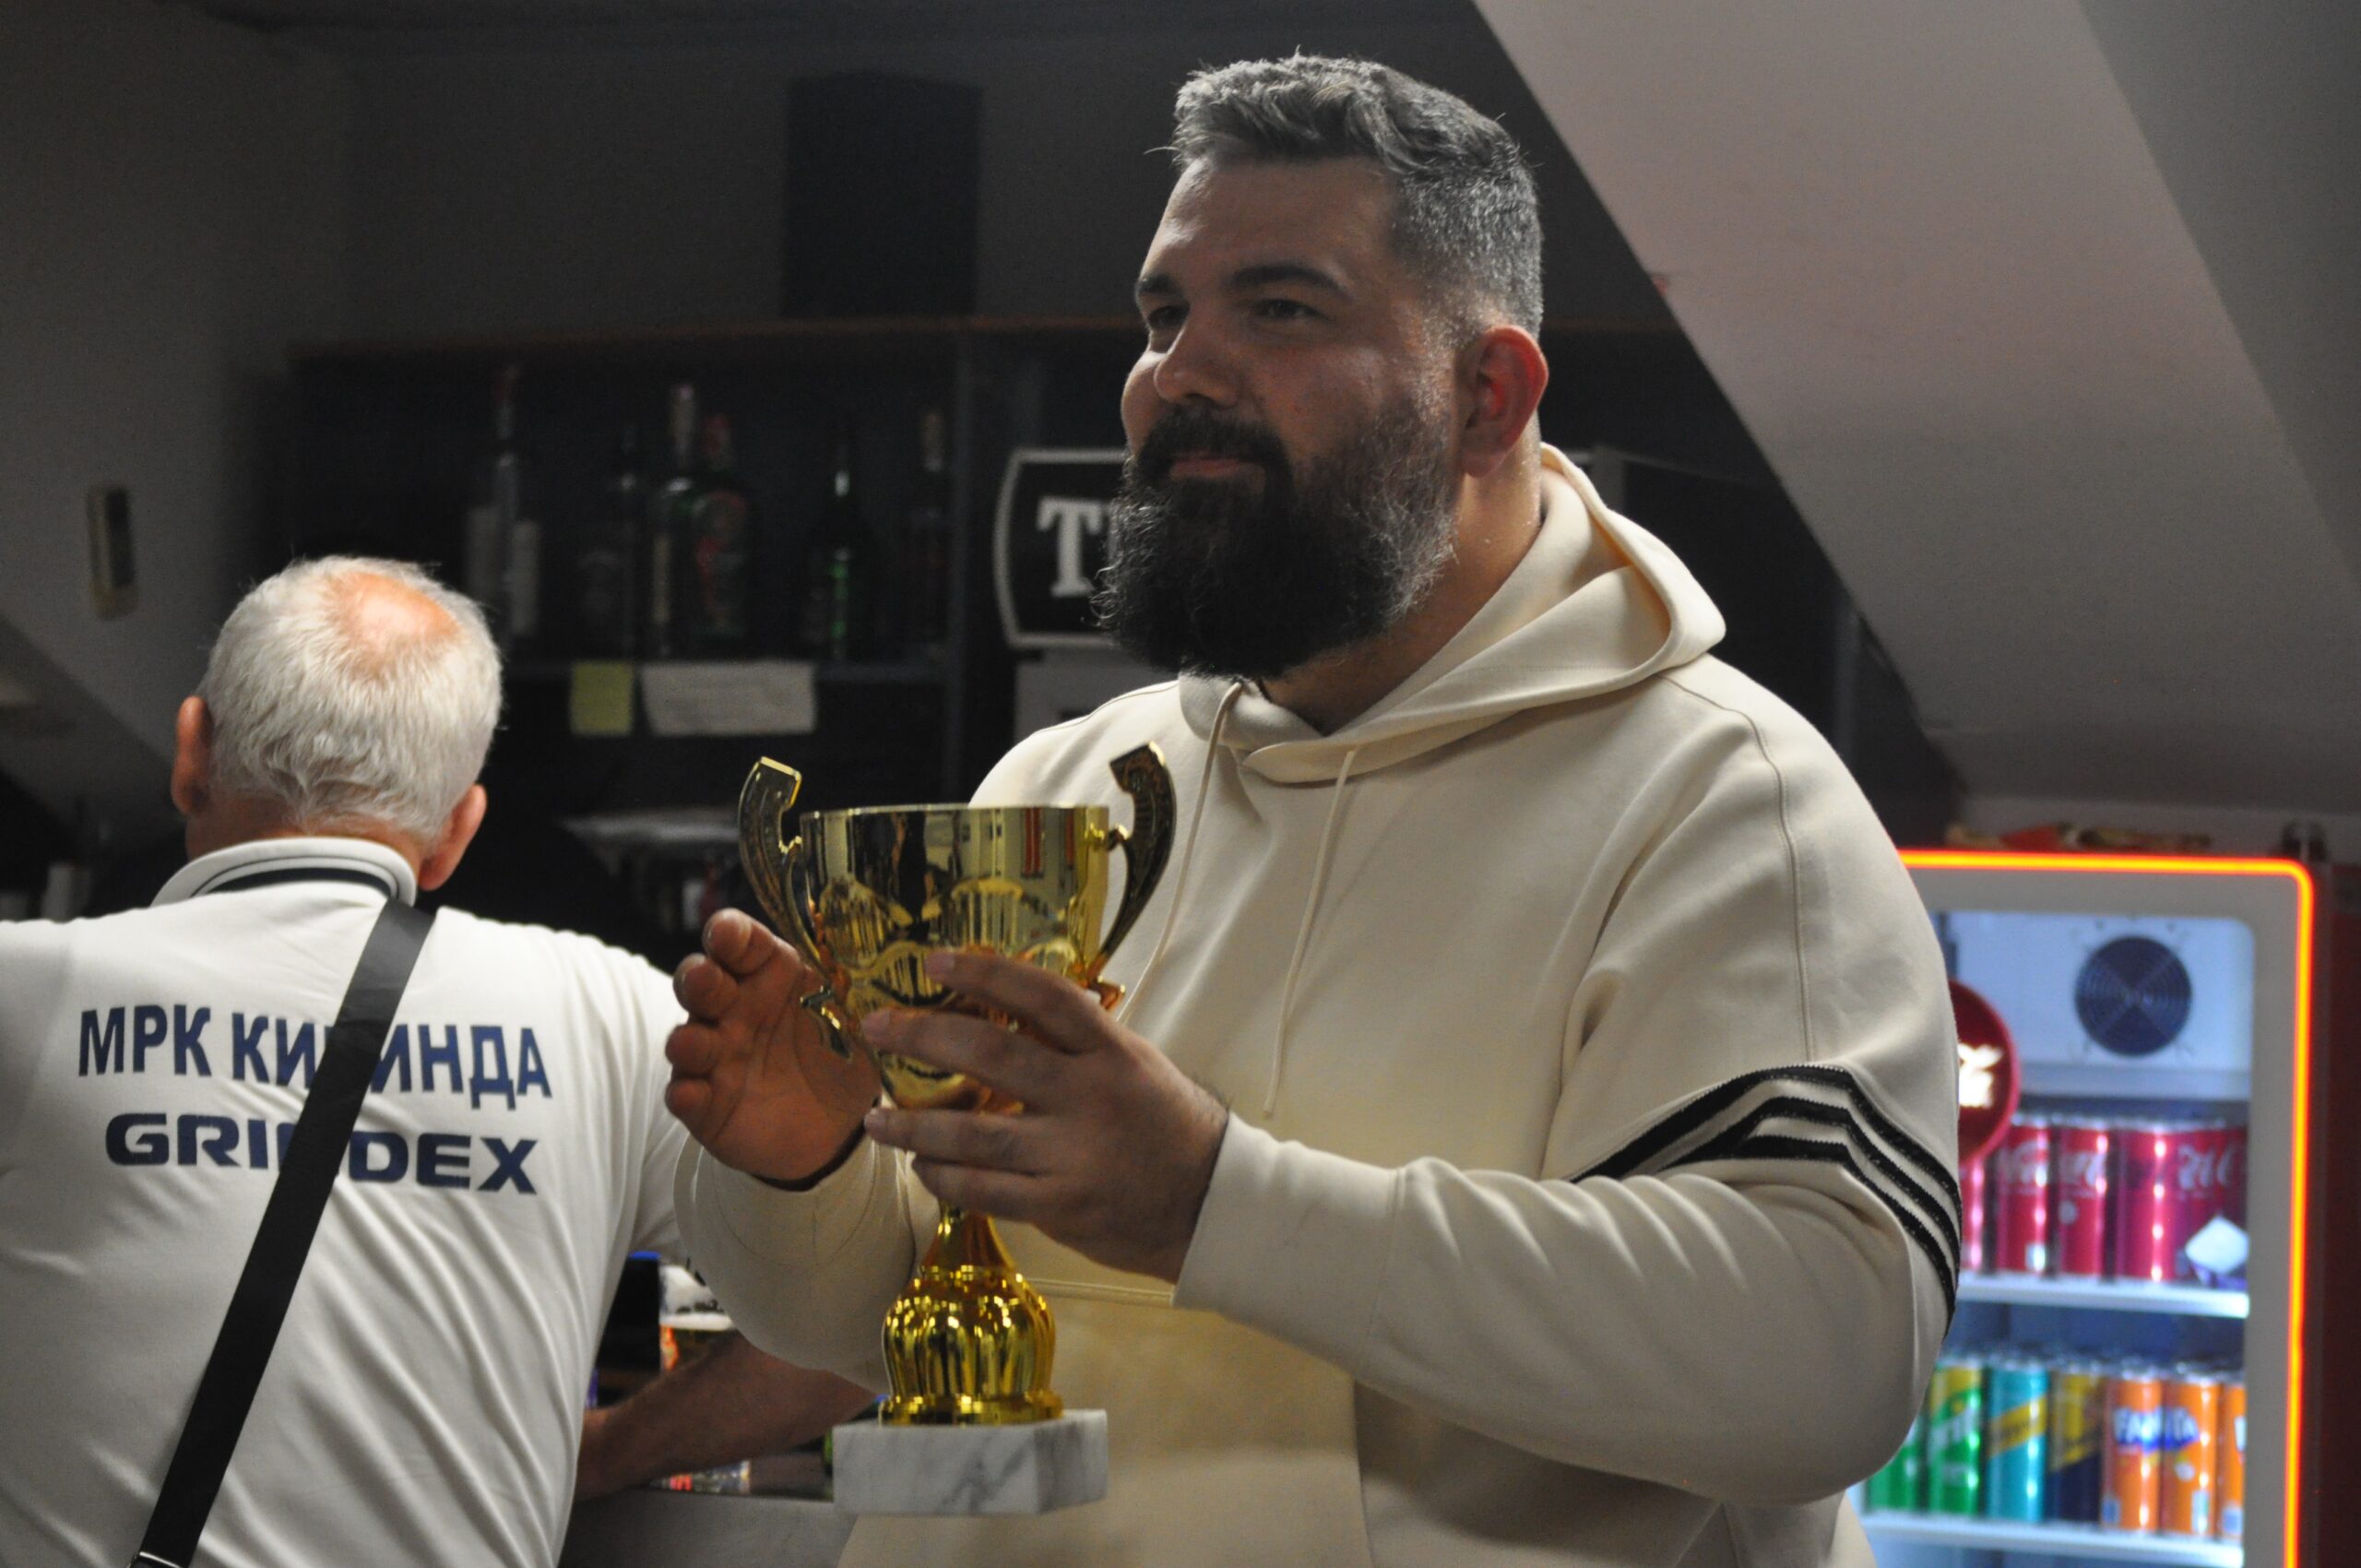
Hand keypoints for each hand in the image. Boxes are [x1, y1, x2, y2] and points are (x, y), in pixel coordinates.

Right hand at [665, 910, 879, 1182]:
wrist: (836, 1126)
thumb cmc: (840, 1054)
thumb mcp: (858, 1021)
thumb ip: (864, 995)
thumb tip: (903, 968)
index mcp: (771, 976)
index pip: (743, 943)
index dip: (729, 934)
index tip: (725, 933)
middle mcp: (734, 1009)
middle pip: (704, 982)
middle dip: (698, 977)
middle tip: (706, 978)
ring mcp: (716, 1056)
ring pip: (688, 1038)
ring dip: (687, 1039)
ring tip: (689, 1043)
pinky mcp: (706, 1103)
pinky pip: (687, 1096)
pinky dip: (686, 1094)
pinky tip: (690, 1094)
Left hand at [859, 949, 1229, 1282]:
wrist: (1213, 1204)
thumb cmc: (1168, 1125)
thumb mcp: (1137, 1065)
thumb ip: (1078, 1043)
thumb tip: (1003, 1010)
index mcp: (1112, 1053)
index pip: (1044, 996)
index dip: (986, 972)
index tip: (935, 961)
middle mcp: (1089, 1097)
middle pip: (992, 1055)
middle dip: (923, 1037)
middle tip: (877, 1028)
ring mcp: (1073, 1155)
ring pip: (973, 1135)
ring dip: (913, 1126)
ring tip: (875, 1120)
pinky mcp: (1061, 1207)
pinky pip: (984, 1191)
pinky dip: (944, 1177)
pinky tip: (922, 1167)